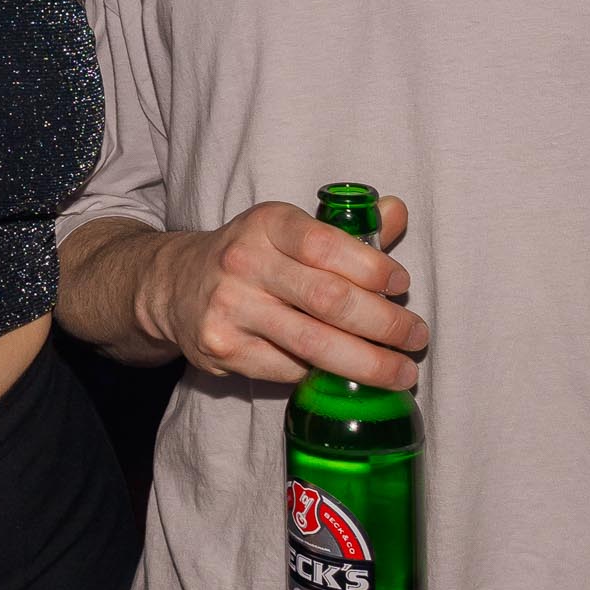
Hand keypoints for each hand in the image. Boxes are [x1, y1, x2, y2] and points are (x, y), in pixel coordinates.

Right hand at [137, 197, 425, 388]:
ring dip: (368, 363)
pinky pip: (289, 369)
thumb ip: (346, 228)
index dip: (373, 267)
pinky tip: (348, 376)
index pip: (326, 244)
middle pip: (330, 300)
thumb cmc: (251, 255)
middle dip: (385, 323)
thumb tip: (397, 214)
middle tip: (416, 336)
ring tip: (402, 371)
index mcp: (267, 224)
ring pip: (314, 344)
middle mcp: (244, 263)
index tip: (401, 284)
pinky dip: (325, 375)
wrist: (173, 285)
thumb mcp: (289, 229)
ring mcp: (230, 309)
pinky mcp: (223, 349)